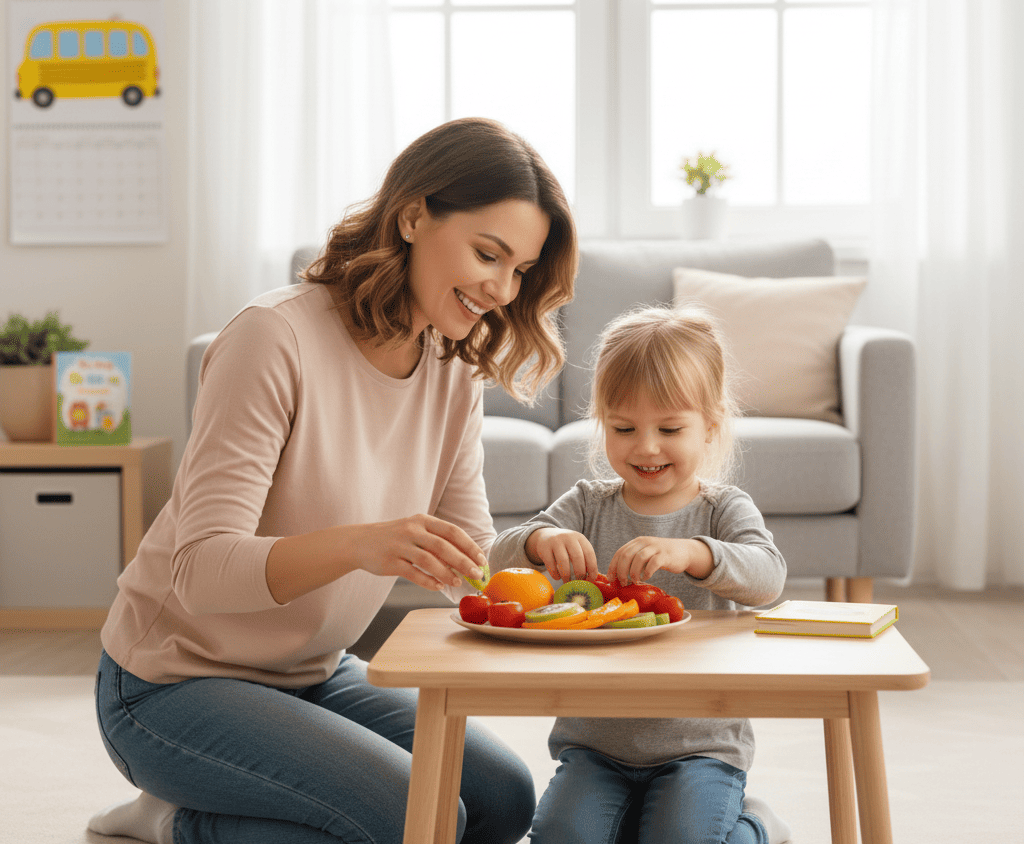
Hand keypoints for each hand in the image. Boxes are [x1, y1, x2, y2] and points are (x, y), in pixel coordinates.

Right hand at [360, 514, 487, 590]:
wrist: (359, 542)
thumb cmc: (395, 538)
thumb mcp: (415, 531)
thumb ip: (436, 541)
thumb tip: (465, 559)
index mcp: (423, 520)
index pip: (452, 531)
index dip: (469, 545)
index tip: (482, 559)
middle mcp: (412, 530)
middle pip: (443, 546)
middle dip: (463, 561)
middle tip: (477, 574)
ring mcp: (400, 545)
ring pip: (429, 560)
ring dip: (447, 573)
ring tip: (458, 582)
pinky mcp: (390, 562)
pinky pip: (413, 574)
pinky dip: (428, 581)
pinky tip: (439, 587)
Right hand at [525, 528, 597, 581]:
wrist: (546, 536)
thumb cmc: (566, 546)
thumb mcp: (576, 547)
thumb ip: (584, 558)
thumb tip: (591, 579)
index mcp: (580, 538)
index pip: (590, 554)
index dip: (592, 569)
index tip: (591, 580)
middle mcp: (568, 537)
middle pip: (577, 558)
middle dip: (580, 574)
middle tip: (578, 583)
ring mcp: (555, 541)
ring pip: (563, 561)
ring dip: (567, 576)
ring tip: (567, 582)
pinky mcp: (544, 548)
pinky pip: (551, 565)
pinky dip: (555, 574)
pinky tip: (557, 577)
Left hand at [607, 537, 712, 584]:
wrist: (684, 551)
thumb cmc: (661, 556)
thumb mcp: (646, 554)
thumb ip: (634, 561)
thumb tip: (618, 577)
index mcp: (637, 542)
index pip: (620, 552)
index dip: (613, 566)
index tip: (611, 579)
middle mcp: (645, 542)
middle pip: (627, 555)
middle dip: (622, 571)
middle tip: (623, 582)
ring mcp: (656, 547)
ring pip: (639, 558)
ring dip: (634, 572)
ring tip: (635, 581)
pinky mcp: (666, 555)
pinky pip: (653, 563)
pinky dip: (647, 572)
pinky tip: (646, 577)